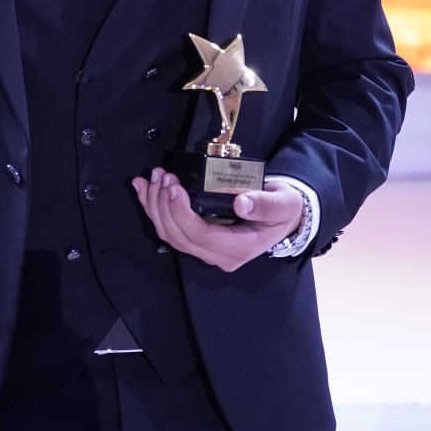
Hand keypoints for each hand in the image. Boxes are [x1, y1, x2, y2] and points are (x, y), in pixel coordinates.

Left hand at [131, 168, 304, 272]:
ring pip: (169, 234)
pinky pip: (170, 228)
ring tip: (153, 177)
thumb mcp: (283, 204)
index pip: (199, 235)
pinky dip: (154, 207)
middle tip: (162, 176)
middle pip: (178, 236)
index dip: (180, 212)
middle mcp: (219, 255)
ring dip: (154, 205)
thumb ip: (265, 205)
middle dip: (163, 205)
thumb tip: (241, 204)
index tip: (174, 187)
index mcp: (239, 249)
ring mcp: (207, 250)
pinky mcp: (199, 240)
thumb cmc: (285, 208)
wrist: (286, 215)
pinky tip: (143, 188)